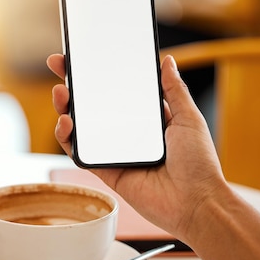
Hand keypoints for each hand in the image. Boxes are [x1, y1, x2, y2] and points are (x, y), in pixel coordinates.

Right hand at [46, 54, 227, 242]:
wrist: (196, 203)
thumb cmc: (199, 164)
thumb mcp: (189, 118)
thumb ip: (174, 90)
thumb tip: (167, 61)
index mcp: (148, 121)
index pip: (119, 92)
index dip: (100, 74)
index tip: (85, 56)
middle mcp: (129, 135)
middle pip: (94, 107)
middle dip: (74, 86)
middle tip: (60, 65)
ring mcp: (117, 153)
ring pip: (82, 129)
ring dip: (66, 109)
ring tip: (62, 93)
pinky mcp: (108, 172)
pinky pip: (82, 154)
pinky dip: (68, 139)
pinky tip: (67, 123)